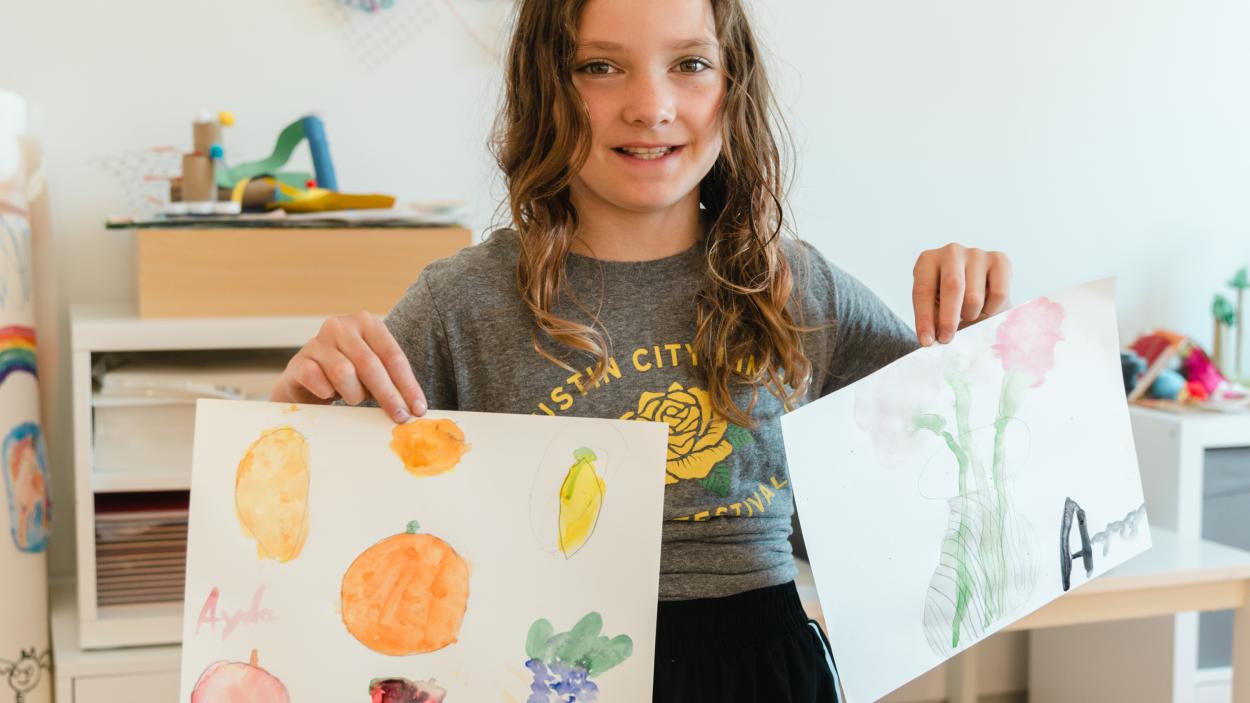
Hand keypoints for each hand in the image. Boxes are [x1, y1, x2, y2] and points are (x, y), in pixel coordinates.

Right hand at [271, 312, 426, 422]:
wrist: (307, 378)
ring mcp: (317, 342)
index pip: (392, 355)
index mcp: (367, 323)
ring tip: (354, 398)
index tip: (418, 408)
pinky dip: (327, 392)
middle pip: (370, 364)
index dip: (407, 385)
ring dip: (354, 394)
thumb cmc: (350, 373)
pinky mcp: (299, 362)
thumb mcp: (374, 371)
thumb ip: (392, 382)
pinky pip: (316, 379)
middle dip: (388, 395)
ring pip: (344, 373)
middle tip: (400, 417)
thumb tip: (414, 408)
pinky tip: (329, 394)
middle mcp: (341, 326)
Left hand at [912, 244, 1011, 346]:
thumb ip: (933, 321)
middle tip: (947, 339)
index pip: (923, 290)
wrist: (980, 291)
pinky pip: (999, 293)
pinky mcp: (1000, 260)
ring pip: (975, 295)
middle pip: (952, 286)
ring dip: (971, 315)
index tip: (927, 342)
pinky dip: (991, 309)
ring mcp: (976, 253)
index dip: (924, 318)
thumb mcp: (935, 308)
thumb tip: (931, 341)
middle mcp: (951, 252)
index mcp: (927, 261)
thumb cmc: (950, 300)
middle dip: (949, 318)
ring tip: (968, 315)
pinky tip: (986, 307)